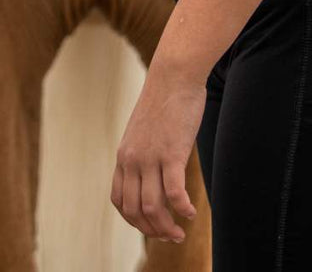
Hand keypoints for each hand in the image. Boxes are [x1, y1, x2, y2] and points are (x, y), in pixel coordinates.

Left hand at [111, 60, 204, 242]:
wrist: (174, 73)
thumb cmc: (164, 99)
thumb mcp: (143, 129)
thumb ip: (143, 151)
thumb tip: (153, 173)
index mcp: (124, 155)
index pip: (119, 200)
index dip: (134, 221)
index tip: (150, 226)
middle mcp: (132, 159)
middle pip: (134, 211)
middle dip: (151, 230)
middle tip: (169, 237)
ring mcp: (151, 157)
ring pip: (153, 208)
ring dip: (167, 227)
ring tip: (180, 232)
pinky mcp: (172, 152)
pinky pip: (174, 193)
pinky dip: (182, 210)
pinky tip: (192, 213)